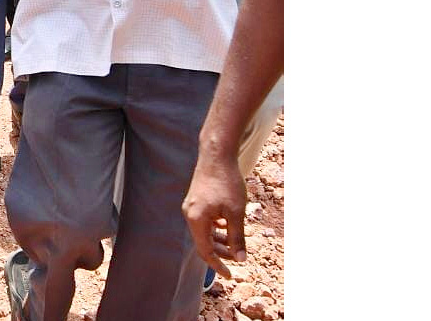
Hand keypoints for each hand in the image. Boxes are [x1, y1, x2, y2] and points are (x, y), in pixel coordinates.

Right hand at [182, 151, 247, 278]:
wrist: (216, 155)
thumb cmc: (226, 182)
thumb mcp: (236, 212)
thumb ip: (237, 237)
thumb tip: (240, 259)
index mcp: (196, 219)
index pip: (205, 251)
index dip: (218, 265)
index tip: (230, 275)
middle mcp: (189, 214)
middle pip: (203, 242)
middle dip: (220, 253)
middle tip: (237, 259)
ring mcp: (191, 206)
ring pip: (204, 232)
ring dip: (219, 241)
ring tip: (235, 244)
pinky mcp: (195, 200)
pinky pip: (204, 221)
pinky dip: (216, 229)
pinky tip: (227, 227)